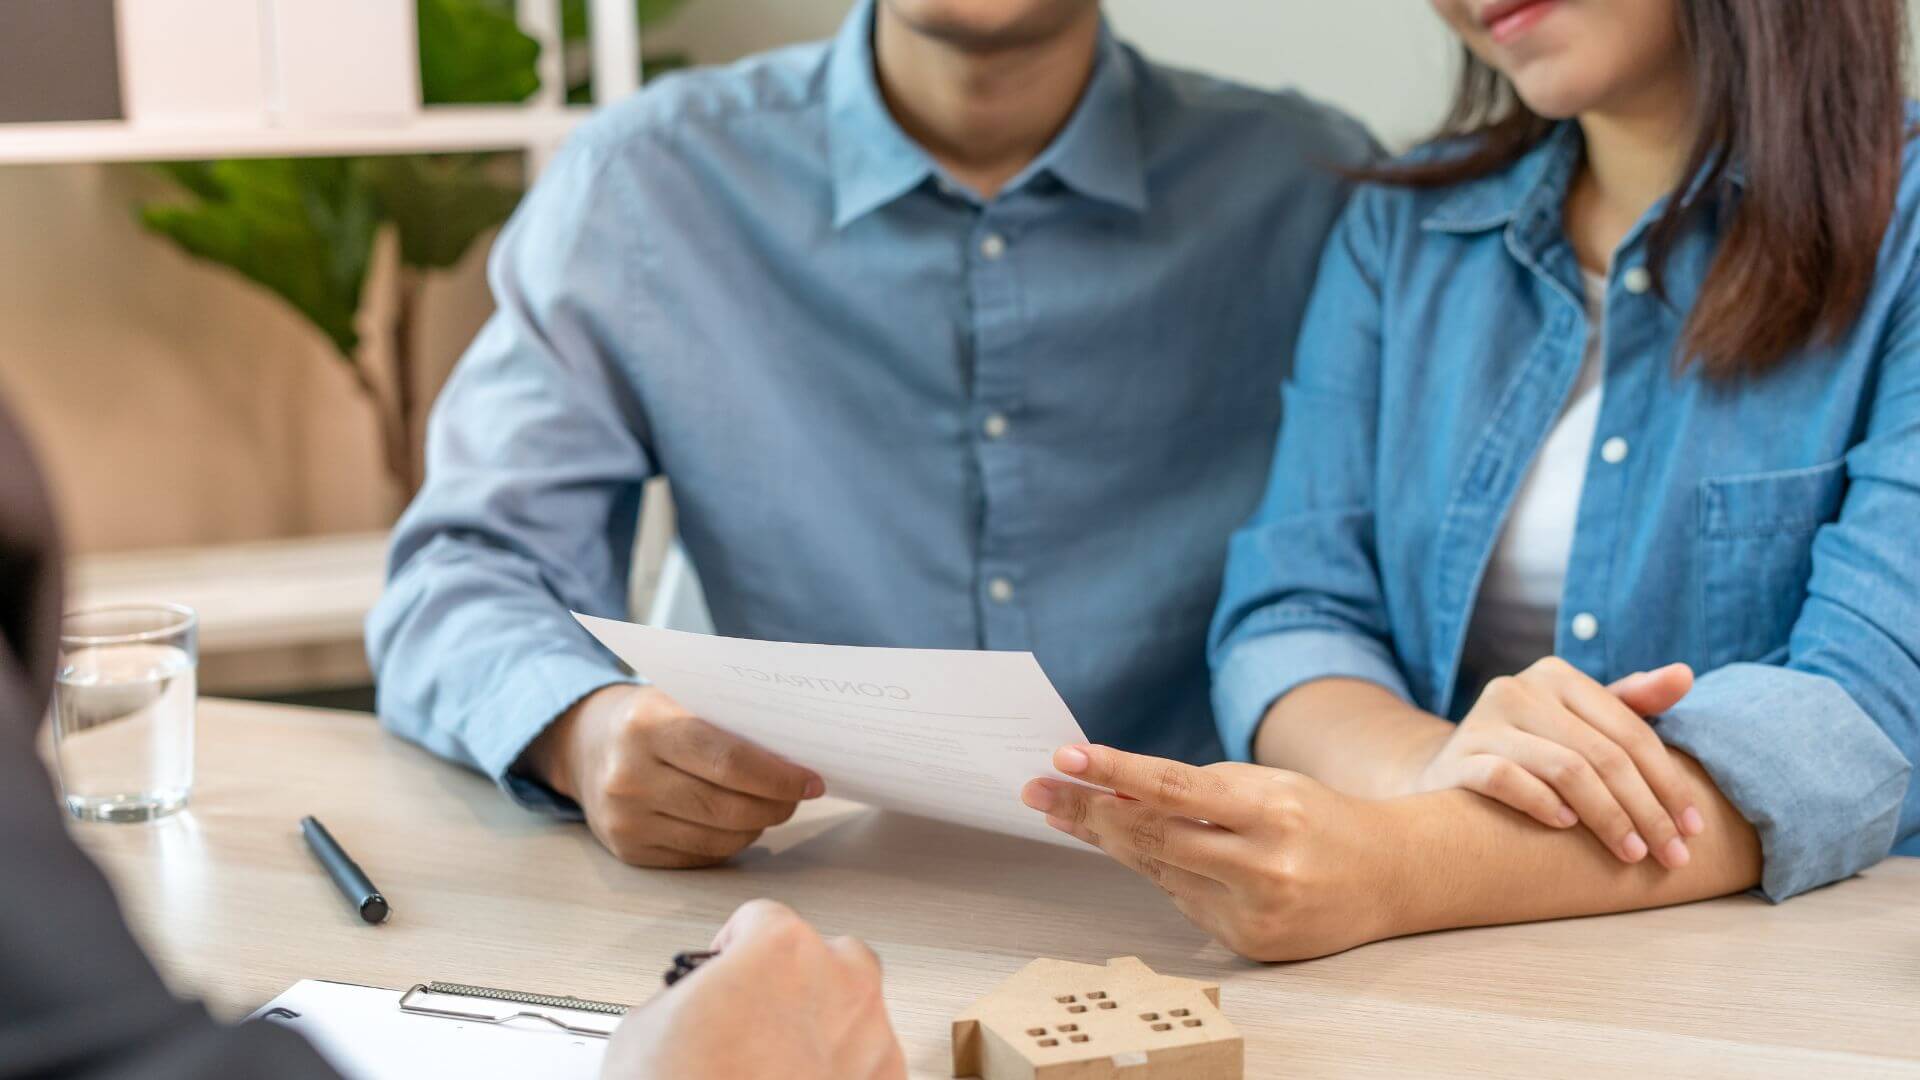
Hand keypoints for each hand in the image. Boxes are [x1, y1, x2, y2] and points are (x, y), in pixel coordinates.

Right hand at [523, 685, 822, 866]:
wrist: (585, 745)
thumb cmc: (651, 716)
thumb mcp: (679, 697)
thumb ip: (729, 717)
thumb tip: (798, 750)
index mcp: (647, 726)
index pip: (728, 761)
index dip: (778, 776)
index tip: (812, 781)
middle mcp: (629, 777)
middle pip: (727, 806)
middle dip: (776, 805)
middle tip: (799, 796)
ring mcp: (626, 820)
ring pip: (718, 837)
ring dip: (757, 825)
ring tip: (772, 807)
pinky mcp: (629, 851)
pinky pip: (700, 856)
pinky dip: (729, 842)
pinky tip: (737, 823)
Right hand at [603, 900, 904, 1079]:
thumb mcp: (646, 1024)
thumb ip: (688, 992)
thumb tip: (695, 1001)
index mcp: (782, 949)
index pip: (762, 920)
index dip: (733, 946)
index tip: (725, 968)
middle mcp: (840, 984)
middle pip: (825, 957)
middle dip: (793, 979)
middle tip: (753, 1013)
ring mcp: (871, 1040)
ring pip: (854, 1012)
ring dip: (821, 1027)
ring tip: (773, 1062)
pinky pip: (869, 1065)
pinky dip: (842, 1073)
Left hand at [1022, 746, 1406, 961]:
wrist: (1389, 876)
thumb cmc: (1317, 817)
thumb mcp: (1267, 783)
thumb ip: (1197, 788)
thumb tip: (1116, 788)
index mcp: (1272, 811)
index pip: (1176, 788)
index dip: (1115, 773)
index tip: (1066, 757)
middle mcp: (1263, 865)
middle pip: (1154, 835)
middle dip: (1089, 810)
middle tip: (1039, 789)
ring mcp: (1255, 911)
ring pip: (1158, 869)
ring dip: (1107, 839)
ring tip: (1065, 811)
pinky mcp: (1248, 943)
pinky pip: (1182, 900)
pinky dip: (1161, 870)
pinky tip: (1137, 848)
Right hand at [1409, 659, 1702, 867]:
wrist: (1447, 772)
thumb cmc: (1530, 749)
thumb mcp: (1580, 721)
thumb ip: (1630, 701)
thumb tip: (1685, 675)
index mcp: (1556, 676)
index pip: (1629, 730)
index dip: (1668, 781)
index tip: (1693, 828)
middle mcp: (1518, 689)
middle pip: (1602, 754)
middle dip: (1646, 810)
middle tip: (1671, 854)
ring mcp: (1483, 722)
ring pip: (1564, 768)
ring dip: (1607, 817)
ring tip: (1630, 853)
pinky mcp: (1458, 757)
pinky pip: (1506, 779)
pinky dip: (1542, 803)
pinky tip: (1566, 828)